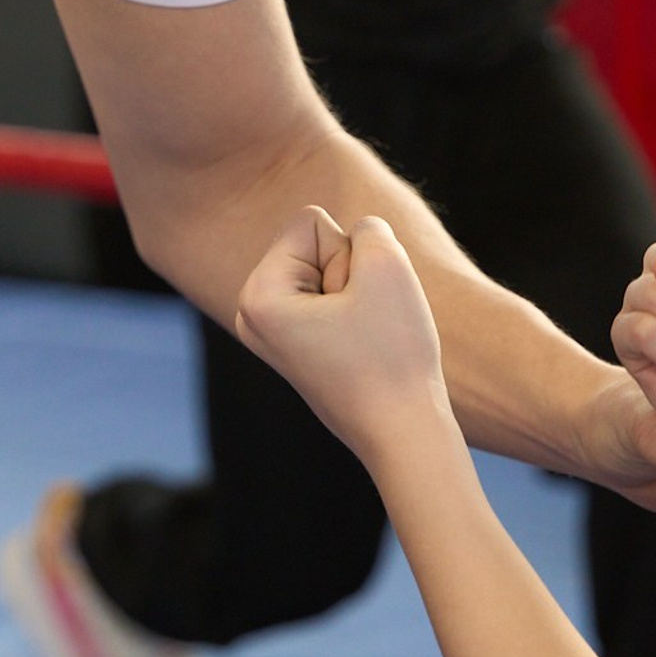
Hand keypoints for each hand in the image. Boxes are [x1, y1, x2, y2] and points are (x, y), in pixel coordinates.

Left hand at [234, 208, 453, 456]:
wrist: (405, 434)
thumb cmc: (394, 353)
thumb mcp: (387, 265)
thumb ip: (367, 227)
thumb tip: (354, 237)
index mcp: (256, 295)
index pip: (312, 222)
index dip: (348, 255)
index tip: (354, 307)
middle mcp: (251, 313)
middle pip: (315, 245)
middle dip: (350, 274)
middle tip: (361, 327)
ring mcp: (271, 332)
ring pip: (330, 271)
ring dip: (358, 294)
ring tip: (363, 338)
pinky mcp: (296, 344)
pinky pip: (334, 299)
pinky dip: (357, 314)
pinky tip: (361, 349)